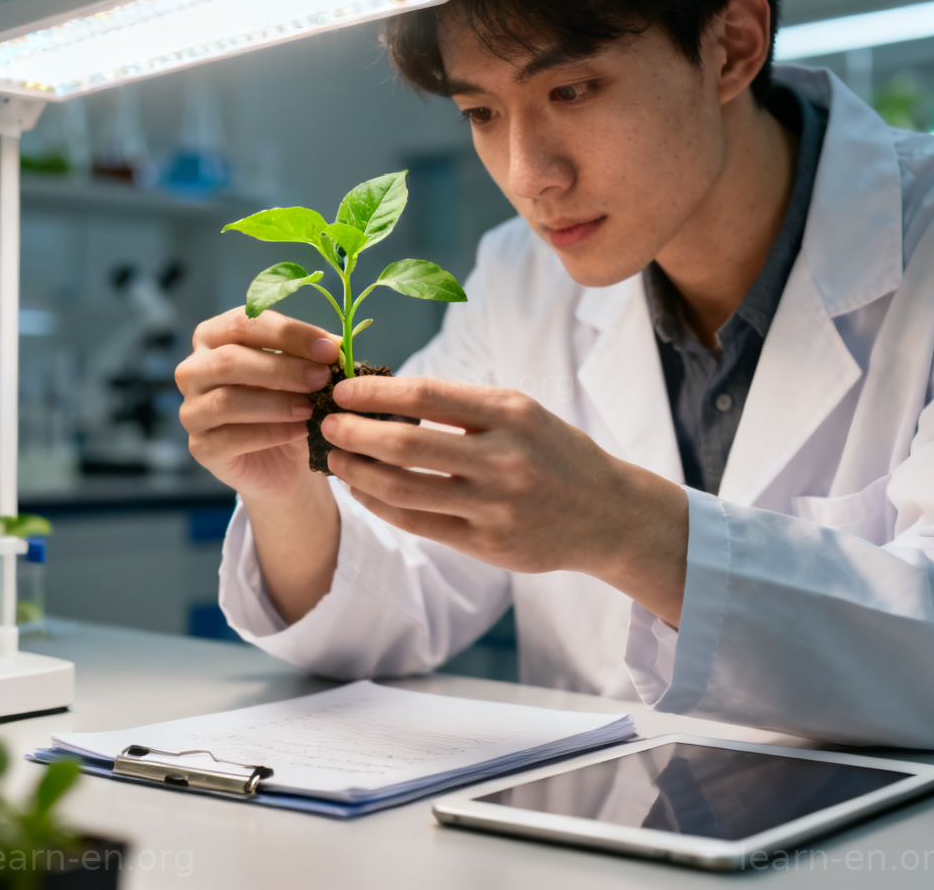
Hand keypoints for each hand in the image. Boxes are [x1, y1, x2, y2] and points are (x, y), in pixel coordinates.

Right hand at [175, 307, 339, 502]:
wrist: (287, 461)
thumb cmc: (290, 404)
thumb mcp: (301, 373)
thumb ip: (310, 356)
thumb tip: (335, 345)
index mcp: (215, 336)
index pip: (245, 322)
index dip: (290, 333)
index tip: (331, 348)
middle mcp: (194, 369)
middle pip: (231, 359)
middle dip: (284, 368)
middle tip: (323, 378)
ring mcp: (192, 409)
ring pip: (227, 400)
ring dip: (277, 403)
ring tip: (312, 408)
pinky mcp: (201, 447)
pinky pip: (231, 438)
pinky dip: (271, 433)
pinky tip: (300, 431)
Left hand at [321, 376, 688, 624]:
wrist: (608, 514)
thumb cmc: (556, 453)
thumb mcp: (523, 413)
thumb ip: (464, 407)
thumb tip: (389, 399)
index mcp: (511, 414)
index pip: (426, 396)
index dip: (375, 393)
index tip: (343, 389)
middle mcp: (504, 459)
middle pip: (406, 445)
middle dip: (354, 433)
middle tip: (326, 425)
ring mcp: (495, 505)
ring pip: (404, 489)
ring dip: (358, 473)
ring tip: (336, 460)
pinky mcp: (488, 544)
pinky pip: (418, 524)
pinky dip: (381, 505)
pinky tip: (363, 491)